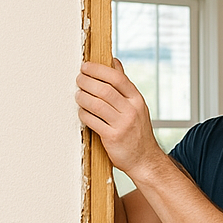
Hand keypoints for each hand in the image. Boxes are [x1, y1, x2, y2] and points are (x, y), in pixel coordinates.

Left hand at [76, 59, 161, 175]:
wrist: (145, 159)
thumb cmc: (137, 131)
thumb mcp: (136, 105)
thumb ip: (124, 85)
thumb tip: (114, 62)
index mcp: (137, 100)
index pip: (117, 78)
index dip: (98, 70)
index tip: (86, 66)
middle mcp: (132, 110)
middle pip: (105, 89)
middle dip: (87, 81)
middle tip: (78, 79)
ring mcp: (123, 124)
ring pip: (96, 104)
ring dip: (82, 97)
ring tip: (78, 94)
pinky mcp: (112, 137)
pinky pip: (92, 121)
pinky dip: (83, 114)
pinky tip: (82, 112)